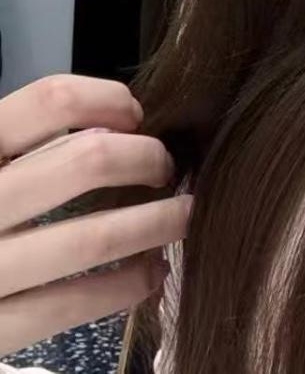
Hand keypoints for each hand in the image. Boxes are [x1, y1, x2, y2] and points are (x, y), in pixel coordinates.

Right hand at [0, 74, 192, 356]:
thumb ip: (24, 149)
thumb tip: (112, 128)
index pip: (46, 101)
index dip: (106, 98)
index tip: (136, 114)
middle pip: (86, 160)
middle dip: (146, 158)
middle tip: (166, 168)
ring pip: (93, 236)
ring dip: (157, 222)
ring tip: (183, 215)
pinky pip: (71, 304)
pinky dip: (127, 285)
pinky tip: (151, 274)